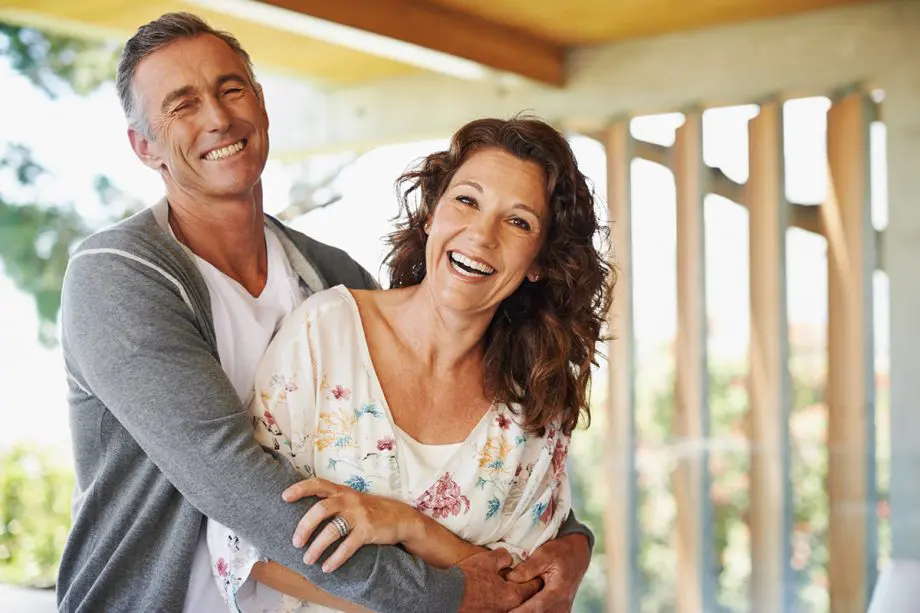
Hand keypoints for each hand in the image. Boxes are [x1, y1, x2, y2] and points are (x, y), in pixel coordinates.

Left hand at [283, 477, 422, 572]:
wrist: (401, 518)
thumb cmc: (370, 510)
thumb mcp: (352, 500)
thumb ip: (333, 502)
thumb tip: (304, 516)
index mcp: (342, 491)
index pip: (318, 484)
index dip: (300, 489)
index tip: (284, 497)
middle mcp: (349, 500)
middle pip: (320, 509)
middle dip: (304, 527)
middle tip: (295, 542)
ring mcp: (359, 515)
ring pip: (332, 530)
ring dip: (317, 547)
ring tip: (307, 560)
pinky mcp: (368, 530)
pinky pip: (347, 546)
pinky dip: (335, 558)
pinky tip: (327, 567)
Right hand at [457, 549, 541, 612]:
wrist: (446, 596)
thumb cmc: (467, 578)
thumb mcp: (487, 560)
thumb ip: (503, 557)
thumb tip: (508, 559)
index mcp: (512, 595)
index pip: (532, 588)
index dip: (534, 579)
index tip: (536, 575)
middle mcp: (507, 609)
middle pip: (521, 600)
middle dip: (522, 591)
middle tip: (521, 583)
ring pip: (508, 607)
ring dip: (508, 599)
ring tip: (500, 590)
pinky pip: (496, 610)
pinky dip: (496, 604)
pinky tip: (488, 598)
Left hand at [505, 534, 590, 612]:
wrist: (576, 556)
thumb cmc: (559, 553)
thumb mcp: (544, 554)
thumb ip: (528, 567)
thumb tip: (509, 578)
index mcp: (559, 591)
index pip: (537, 607)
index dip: (520, 611)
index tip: (507, 612)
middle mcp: (562, 605)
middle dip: (519, 612)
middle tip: (502, 610)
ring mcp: (561, 610)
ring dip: (525, 611)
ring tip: (508, 608)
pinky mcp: (558, 611)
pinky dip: (531, 611)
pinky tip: (518, 607)